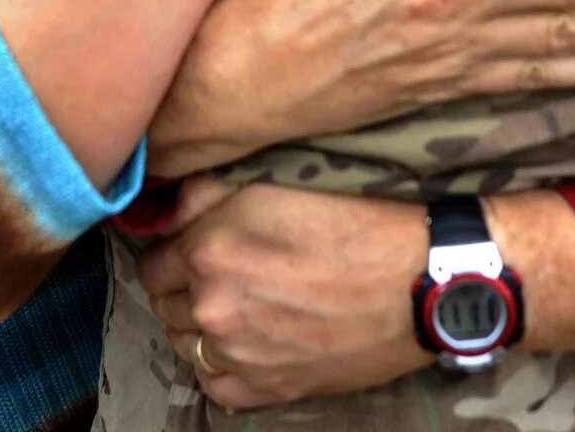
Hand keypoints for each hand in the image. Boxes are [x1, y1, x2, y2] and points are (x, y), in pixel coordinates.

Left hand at [142, 180, 574, 408]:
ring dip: (202, 325)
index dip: (176, 252)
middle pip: (165, 304)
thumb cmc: (357, 223)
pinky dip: (223, 364)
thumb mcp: (276, 184)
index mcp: (209, 250)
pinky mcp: (267, 389)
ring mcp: (238, 354)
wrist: (421, 282)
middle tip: (226, 273)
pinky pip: (214, 382)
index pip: (153, 261)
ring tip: (241, 305)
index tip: (196, 248)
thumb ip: (205, 194)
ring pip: (186, 344)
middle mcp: (213, 306)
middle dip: (186, 287)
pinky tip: (250, 341)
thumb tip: (164, 206)